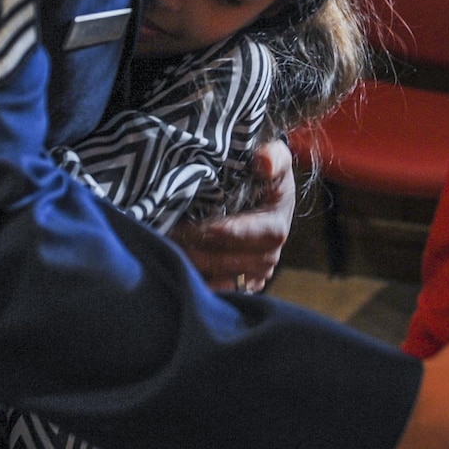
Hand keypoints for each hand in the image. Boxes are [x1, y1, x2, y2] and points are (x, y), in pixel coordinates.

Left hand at [170, 138, 294, 292]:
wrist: (260, 191)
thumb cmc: (263, 173)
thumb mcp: (274, 157)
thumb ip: (273, 156)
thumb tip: (263, 162)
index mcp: (276, 224)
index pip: (257, 233)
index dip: (232, 232)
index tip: (207, 228)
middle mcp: (270, 254)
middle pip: (237, 261)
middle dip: (205, 250)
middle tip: (174, 237)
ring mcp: (256, 273)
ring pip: (226, 279)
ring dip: (199, 267)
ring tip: (171, 252)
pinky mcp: (240, 284)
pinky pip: (221, 292)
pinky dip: (202, 286)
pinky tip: (180, 275)